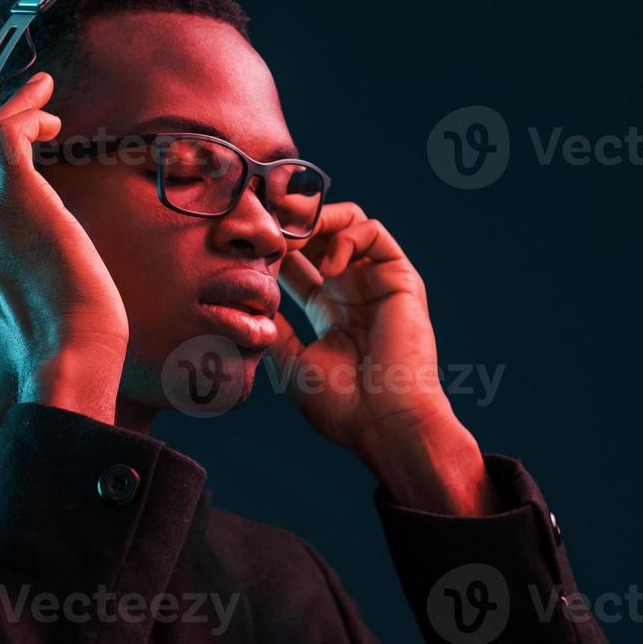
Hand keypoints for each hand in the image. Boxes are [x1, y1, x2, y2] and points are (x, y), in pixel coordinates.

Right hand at [0, 62, 127, 423]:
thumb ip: (0, 280)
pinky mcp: (16, 197)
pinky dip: (25, 114)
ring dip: (8, 103)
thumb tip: (28, 267)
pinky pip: (10, 136)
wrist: (60, 355)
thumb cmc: (49, 347)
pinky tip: (45, 111)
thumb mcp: (5, 315)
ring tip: (35, 84)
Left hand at [269, 203, 495, 513]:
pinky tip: (327, 267)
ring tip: (291, 239)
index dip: (272, 250)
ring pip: (348, 223)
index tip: (244, 248)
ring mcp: (376, 282)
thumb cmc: (340, 404)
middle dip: (290, 228)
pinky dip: (345, 237)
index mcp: (328, 311)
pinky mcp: (400, 278)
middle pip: (320, 236)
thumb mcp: (291, 362)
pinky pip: (373, 232)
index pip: (296, 263)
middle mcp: (352, 291)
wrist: (384, 422)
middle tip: (263, 229)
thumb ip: (272, 327)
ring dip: (316, 222)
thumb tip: (242, 302)